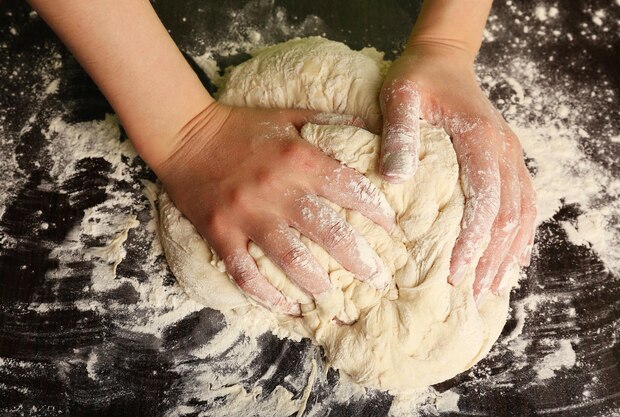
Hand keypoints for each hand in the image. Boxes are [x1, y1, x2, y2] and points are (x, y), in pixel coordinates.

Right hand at [156, 103, 395, 314]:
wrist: (184, 134)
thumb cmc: (241, 126)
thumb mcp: (287, 113)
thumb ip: (327, 120)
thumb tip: (368, 126)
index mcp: (297, 157)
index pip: (349, 187)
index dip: (376, 210)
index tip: (392, 229)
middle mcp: (275, 189)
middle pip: (327, 232)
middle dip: (359, 259)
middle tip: (379, 280)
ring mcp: (246, 215)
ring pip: (289, 258)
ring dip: (316, 283)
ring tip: (335, 301)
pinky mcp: (220, 233)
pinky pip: (245, 272)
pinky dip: (265, 294)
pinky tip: (286, 307)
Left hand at [379, 43, 536, 301]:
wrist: (442, 58)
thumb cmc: (417, 78)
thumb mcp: (398, 97)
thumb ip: (399, 134)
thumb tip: (396, 180)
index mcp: (481, 140)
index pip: (485, 201)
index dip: (473, 240)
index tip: (456, 272)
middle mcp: (505, 151)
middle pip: (509, 215)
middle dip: (492, 257)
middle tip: (474, 293)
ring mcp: (510, 155)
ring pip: (522, 213)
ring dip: (509, 252)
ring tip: (492, 287)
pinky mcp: (506, 159)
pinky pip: (523, 202)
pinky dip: (520, 234)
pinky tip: (510, 258)